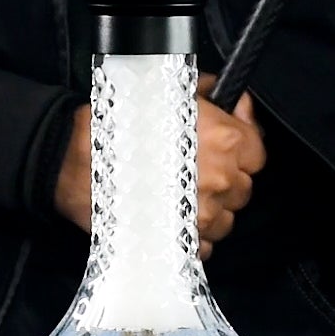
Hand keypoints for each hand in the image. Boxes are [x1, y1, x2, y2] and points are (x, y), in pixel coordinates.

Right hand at [52, 74, 266, 259]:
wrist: (76, 159)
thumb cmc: (120, 124)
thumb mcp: (170, 91)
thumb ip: (212, 94)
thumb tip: (237, 102)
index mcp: (223, 140)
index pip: (257, 153)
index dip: (242, 149)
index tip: (227, 148)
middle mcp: (219, 178)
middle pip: (243, 188)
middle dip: (225, 180)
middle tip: (195, 168)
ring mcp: (202, 214)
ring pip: (226, 219)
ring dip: (209, 208)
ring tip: (180, 193)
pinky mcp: (182, 240)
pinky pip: (204, 244)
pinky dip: (193, 233)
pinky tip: (172, 215)